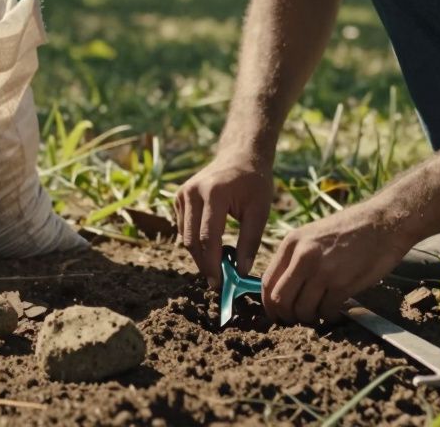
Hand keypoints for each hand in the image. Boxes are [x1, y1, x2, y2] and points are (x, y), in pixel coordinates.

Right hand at [174, 156, 273, 289]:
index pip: (208, 237)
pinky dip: (195, 241)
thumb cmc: (254, 183)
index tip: (220, 284)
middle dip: (204, 264)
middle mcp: (193, 192)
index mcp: (214, 193)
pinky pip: (183, 227)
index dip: (213, 264)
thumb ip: (250, 242)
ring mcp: (183, 194)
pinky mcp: (179, 197)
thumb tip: (242, 272)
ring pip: (185, 236)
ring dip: (199, 255)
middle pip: (191, 240)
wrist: (241, 155)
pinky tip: (212, 247)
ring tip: (218, 266)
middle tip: (218, 282)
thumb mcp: (260, 211)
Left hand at [261, 198, 407, 324]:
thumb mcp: (313, 236)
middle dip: (286, 316)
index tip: (277, 314)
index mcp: (292, 243)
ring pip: (302, 310)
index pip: (267, 282)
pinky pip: (326, 311)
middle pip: (280, 300)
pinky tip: (335, 311)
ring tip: (319, 313)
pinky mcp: (342, 284)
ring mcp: (322, 271)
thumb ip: (295, 258)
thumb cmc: (349, 230)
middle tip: (298, 320)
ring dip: (309, 318)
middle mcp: (302, 257)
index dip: (269, 304)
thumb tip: (282, 288)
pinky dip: (329, 316)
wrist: (383, 222)